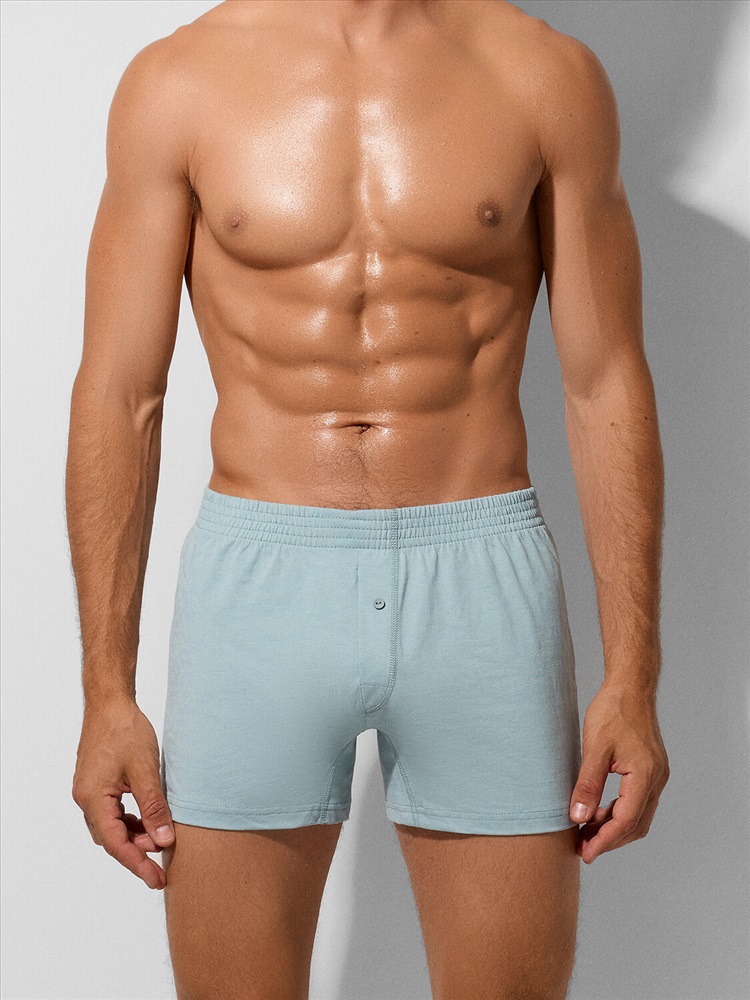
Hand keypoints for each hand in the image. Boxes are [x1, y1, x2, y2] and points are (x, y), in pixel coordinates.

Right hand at [72, 697, 174, 889]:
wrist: (110, 703)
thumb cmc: (125, 731)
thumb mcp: (146, 770)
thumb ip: (154, 807)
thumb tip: (164, 841)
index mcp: (93, 799)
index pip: (116, 843)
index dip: (137, 864)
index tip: (156, 880)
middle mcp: (86, 799)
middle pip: (111, 839)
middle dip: (136, 855)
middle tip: (161, 870)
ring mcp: (90, 792)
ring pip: (112, 827)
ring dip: (134, 838)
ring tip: (160, 844)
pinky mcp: (98, 785)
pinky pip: (112, 813)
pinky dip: (130, 822)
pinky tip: (147, 822)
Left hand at [569, 682, 669, 863]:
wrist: (630, 686)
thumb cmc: (613, 711)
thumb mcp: (594, 748)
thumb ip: (587, 784)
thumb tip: (578, 817)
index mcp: (645, 775)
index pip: (625, 821)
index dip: (604, 841)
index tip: (585, 853)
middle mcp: (656, 779)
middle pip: (635, 824)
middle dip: (609, 840)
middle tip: (583, 849)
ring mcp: (656, 775)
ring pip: (638, 815)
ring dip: (614, 827)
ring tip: (586, 833)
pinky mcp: (651, 770)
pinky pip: (638, 801)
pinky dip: (619, 812)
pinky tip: (599, 812)